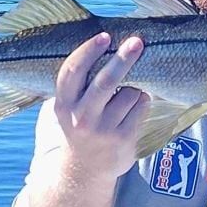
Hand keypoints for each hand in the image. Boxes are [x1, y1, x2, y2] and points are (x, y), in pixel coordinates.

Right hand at [53, 32, 149, 183]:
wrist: (84, 170)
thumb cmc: (80, 126)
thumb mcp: (69, 107)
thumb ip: (79, 83)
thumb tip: (105, 44)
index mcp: (64, 104)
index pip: (73, 72)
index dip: (88, 51)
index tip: (104, 36)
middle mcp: (81, 117)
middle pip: (106, 81)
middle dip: (123, 58)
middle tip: (136, 42)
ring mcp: (103, 130)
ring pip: (130, 93)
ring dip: (135, 87)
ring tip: (126, 96)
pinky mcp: (123, 139)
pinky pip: (141, 106)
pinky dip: (142, 100)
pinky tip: (133, 108)